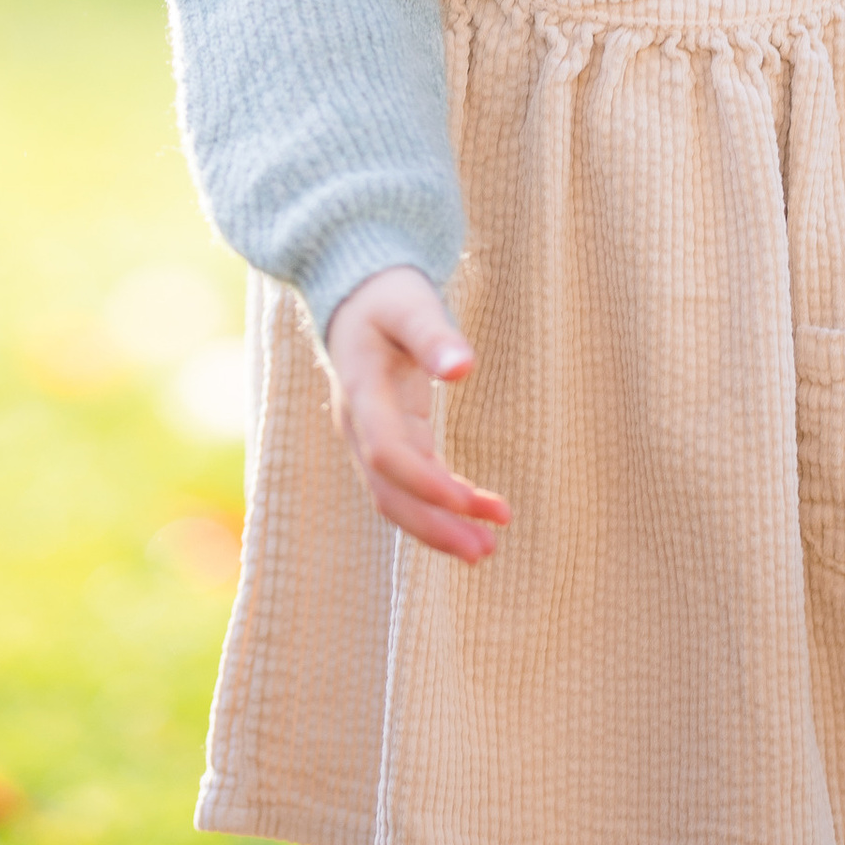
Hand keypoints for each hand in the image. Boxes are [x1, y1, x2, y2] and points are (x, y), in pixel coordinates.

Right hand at [323, 266, 509, 563]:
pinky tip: (482, 510)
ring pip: (399, 497)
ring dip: (440, 526)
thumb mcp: (409, 304)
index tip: (471, 504)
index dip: (427, 484)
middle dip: (434, 527)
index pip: (388, 453)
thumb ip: (433, 334)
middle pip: (389, 492)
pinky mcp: (390, 437)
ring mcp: (370, 435)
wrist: (355, 293)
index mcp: (361, 390)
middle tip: (484, 551)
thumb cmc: (386, 293)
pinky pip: (414, 481)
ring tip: (488, 547)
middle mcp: (358, 423)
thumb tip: (464, 369)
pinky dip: (445, 500)